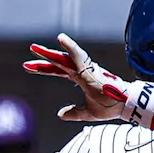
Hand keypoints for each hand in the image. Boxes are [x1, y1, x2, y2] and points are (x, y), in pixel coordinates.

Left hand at [25, 33, 153, 123]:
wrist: (125, 105)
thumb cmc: (110, 106)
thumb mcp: (87, 112)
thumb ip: (74, 112)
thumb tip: (60, 114)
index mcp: (81, 78)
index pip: (58, 70)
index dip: (44, 68)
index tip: (28, 67)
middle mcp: (82, 71)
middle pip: (58, 63)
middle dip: (42, 59)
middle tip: (28, 54)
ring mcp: (86, 69)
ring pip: (64, 58)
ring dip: (49, 53)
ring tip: (34, 48)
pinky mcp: (91, 70)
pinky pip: (78, 56)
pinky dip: (70, 47)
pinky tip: (60, 38)